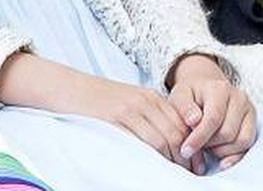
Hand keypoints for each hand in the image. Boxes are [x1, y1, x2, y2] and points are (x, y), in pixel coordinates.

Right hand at [68, 72, 197, 170]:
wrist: (67, 87)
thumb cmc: (96, 98)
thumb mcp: (129, 99)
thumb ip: (149, 114)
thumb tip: (169, 141)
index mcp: (150, 96)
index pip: (182, 124)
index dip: (192, 147)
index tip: (195, 164)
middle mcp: (144, 102)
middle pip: (175, 133)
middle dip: (185, 157)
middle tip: (189, 174)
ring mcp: (129, 110)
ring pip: (162, 140)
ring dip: (171, 161)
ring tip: (173, 174)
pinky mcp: (114, 120)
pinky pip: (139, 143)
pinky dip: (150, 158)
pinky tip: (151, 167)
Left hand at [166, 56, 256, 173]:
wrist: (206, 89)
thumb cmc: (192, 94)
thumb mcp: (179, 95)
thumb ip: (184, 107)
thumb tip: (193, 121)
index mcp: (220, 89)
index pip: (213, 119)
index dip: (199, 138)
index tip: (186, 150)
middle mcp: (239, 98)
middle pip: (227, 133)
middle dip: (209, 144)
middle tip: (195, 145)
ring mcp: (249, 110)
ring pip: (241, 141)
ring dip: (221, 151)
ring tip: (207, 146)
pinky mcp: (253, 122)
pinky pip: (248, 145)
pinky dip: (234, 155)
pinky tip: (221, 160)